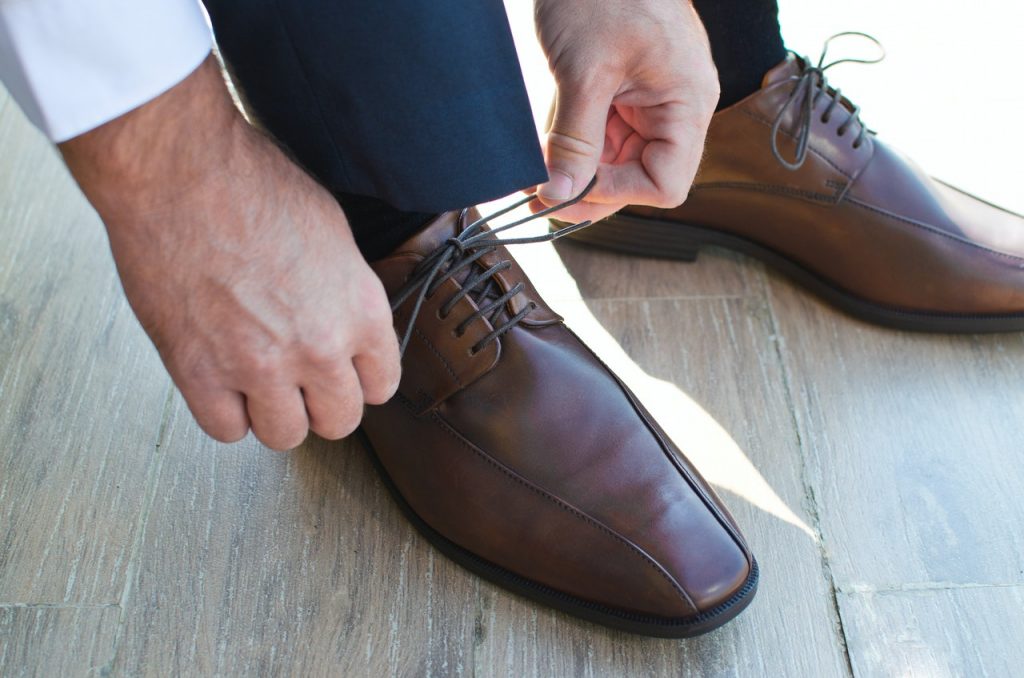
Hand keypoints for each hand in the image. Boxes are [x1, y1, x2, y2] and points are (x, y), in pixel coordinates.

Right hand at [60, 57, 400, 450]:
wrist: (181, 171)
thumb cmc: (253, 182)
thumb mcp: (332, 232)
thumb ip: (345, 290)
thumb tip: (344, 318)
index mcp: (360, 310)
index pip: (381, 385)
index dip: (359, 378)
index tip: (343, 371)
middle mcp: (319, 347)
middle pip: (338, 420)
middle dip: (321, 403)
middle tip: (299, 379)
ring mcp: (259, 365)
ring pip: (284, 435)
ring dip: (274, 413)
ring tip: (258, 382)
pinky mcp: (200, 372)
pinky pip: (226, 430)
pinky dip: (226, 412)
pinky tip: (221, 383)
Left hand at [533, 0, 718, 221]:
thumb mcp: (584, 72)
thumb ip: (574, 140)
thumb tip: (560, 193)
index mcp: (686, 102)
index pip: (666, 183)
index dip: (618, 195)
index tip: (570, 192)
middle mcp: (676, 106)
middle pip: (640, 175)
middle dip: (592, 186)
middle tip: (542, 194)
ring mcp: (652, 98)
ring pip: (618, 158)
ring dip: (579, 168)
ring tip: (538, 170)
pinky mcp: (627, 89)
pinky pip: (605, 132)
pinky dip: (576, 143)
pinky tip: (547, 145)